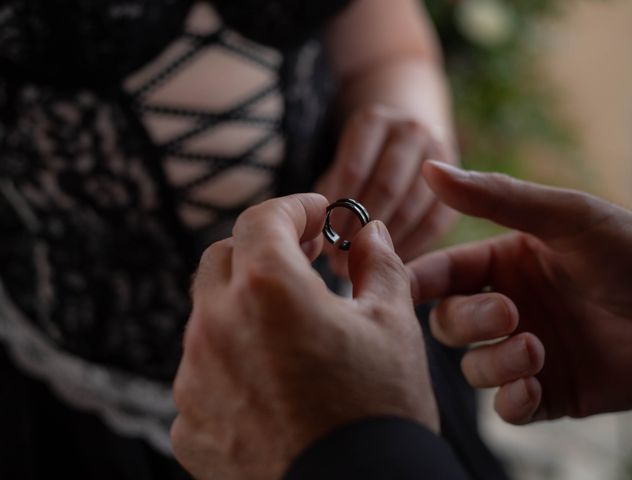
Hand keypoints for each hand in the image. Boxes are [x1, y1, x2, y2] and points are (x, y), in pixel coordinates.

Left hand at [171, 193, 437, 479]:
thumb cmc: (380, 411)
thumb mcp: (393, 324)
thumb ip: (378, 264)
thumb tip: (370, 234)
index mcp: (266, 289)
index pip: (262, 218)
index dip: (292, 208)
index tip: (316, 213)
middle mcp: (216, 326)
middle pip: (224, 259)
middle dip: (261, 248)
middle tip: (301, 258)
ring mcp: (194, 378)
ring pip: (208, 316)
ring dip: (243, 306)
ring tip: (289, 326)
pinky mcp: (190, 424)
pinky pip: (203, 372)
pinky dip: (231, 361)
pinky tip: (268, 380)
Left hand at [315, 105, 455, 276]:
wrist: (406, 137)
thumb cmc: (362, 161)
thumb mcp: (340, 166)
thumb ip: (333, 196)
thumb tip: (325, 244)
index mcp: (372, 121)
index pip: (353, 170)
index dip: (340, 211)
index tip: (326, 243)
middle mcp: (409, 129)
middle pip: (386, 187)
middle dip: (362, 231)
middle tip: (341, 264)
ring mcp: (439, 151)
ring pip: (412, 206)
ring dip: (385, 244)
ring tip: (362, 270)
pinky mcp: (460, 180)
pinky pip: (436, 221)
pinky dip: (413, 246)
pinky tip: (392, 266)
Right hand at [409, 161, 631, 424]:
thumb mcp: (565, 217)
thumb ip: (495, 196)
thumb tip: (430, 168)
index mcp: (502, 264)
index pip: (440, 273)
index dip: (415, 280)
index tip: (400, 287)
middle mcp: (507, 307)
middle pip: (449, 323)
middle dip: (468, 320)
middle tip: (508, 313)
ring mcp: (526, 351)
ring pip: (473, 367)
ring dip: (494, 362)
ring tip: (536, 349)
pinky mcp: (551, 393)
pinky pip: (508, 407)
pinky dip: (512, 400)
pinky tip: (533, 386)